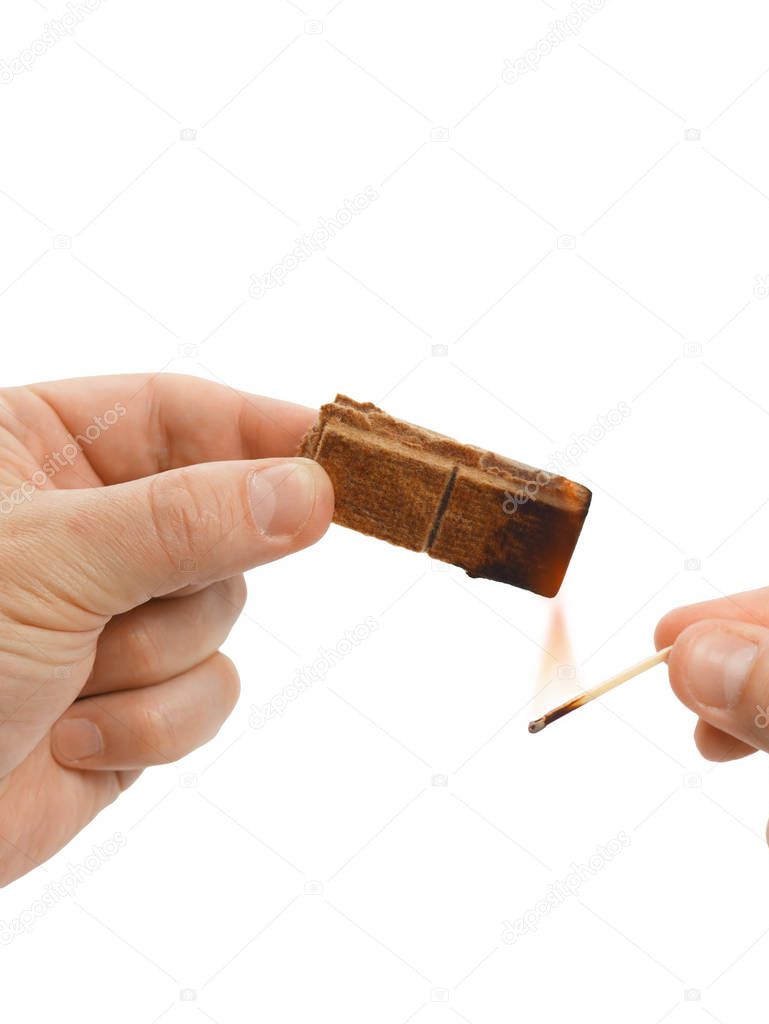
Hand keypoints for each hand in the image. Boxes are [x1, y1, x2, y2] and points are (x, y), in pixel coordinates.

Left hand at [0, 374, 332, 884]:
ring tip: (68, 680)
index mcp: (40, 452)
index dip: (263, 432)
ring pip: (222, 613)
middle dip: (188, 575)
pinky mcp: (139, 699)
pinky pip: (212, 692)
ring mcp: (118, 616)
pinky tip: (72, 736)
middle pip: (224, 519)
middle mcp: (88, 528)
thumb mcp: (48, 562)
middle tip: (153, 590)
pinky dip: (155, 722)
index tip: (341, 457)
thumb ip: (185, 520)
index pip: (182, 414)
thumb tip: (310, 492)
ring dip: (155, 658)